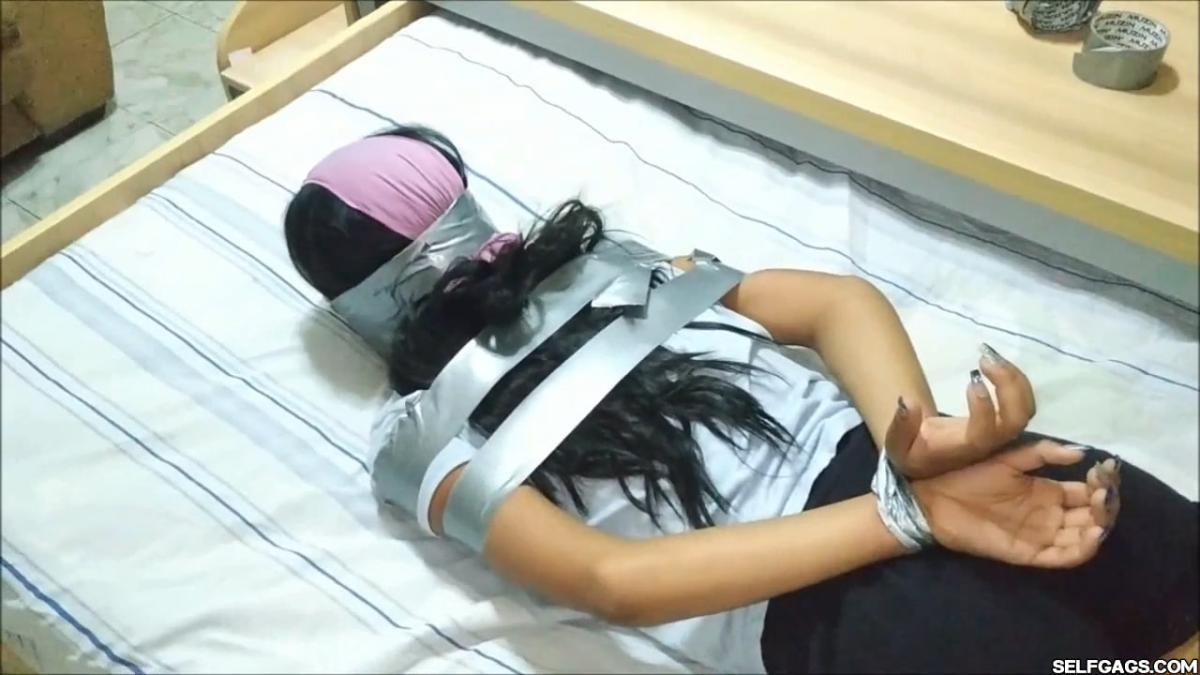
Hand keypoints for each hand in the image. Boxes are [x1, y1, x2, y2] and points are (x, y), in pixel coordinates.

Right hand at [886, 343, 1035, 477]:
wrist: (928, 460)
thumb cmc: (914, 452)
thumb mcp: (898, 444)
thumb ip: (901, 426)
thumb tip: (907, 401)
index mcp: (965, 447)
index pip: (985, 432)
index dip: (985, 409)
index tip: (972, 380)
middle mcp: (989, 442)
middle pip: (1017, 419)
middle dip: (1009, 385)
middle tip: (985, 360)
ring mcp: (1001, 432)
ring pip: (1025, 408)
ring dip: (1014, 378)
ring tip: (989, 357)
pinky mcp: (1004, 421)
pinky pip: (1022, 401)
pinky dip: (1015, 378)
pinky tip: (995, 362)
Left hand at [912, 440, 1120, 567]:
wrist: (936, 498)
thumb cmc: (969, 476)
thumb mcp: (1009, 458)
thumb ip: (1042, 453)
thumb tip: (1081, 452)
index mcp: (1048, 492)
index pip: (1087, 492)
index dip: (1102, 483)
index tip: (1107, 470)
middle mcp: (1050, 515)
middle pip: (1091, 515)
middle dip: (1104, 504)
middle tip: (1105, 491)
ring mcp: (1041, 536)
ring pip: (1083, 537)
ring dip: (1099, 526)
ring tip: (1101, 509)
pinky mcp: (1030, 554)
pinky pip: (1063, 557)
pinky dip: (1082, 549)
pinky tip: (1092, 533)